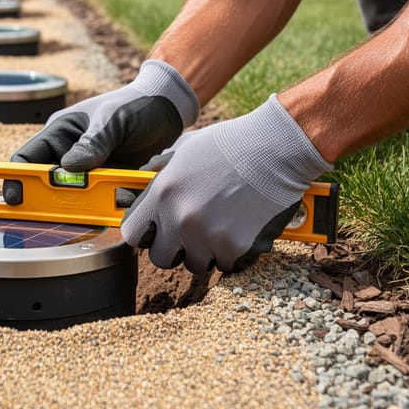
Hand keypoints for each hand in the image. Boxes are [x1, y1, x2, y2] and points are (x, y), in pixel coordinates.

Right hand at [4, 60, 198, 203]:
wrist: (168, 110)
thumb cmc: (133, 105)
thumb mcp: (112, 119)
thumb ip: (93, 142)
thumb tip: (70, 169)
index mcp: (59, 135)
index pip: (28, 159)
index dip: (18, 180)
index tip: (17, 198)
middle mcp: (69, 157)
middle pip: (50, 188)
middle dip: (59, 201)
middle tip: (71, 209)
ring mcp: (91, 174)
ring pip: (81, 201)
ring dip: (97, 202)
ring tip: (120, 190)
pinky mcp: (111, 185)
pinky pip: (108, 203)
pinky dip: (119, 202)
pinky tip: (136, 187)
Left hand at [121, 94, 332, 272]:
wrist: (276, 148)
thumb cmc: (231, 144)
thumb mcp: (185, 149)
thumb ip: (161, 169)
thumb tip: (143, 179)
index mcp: (162, 194)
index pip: (133, 234)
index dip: (146, 234)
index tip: (157, 231)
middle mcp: (181, 220)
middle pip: (161, 258)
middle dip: (175, 249)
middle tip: (191, 233)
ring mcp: (208, 237)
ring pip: (196, 264)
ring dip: (205, 252)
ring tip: (221, 225)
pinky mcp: (236, 248)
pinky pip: (226, 265)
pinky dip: (233, 253)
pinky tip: (241, 229)